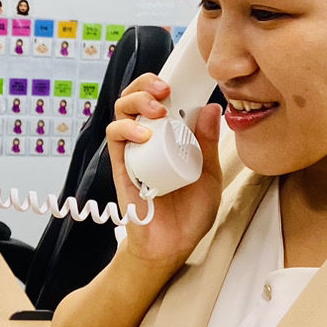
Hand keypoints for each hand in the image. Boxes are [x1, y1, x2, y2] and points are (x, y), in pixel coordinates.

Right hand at [107, 73, 223, 267]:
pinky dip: (126, 130)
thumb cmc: (188, 214)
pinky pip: (115, 139)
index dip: (166, 83)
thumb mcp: (210, 176)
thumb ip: (208, 145)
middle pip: (137, 99)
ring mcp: (133, 153)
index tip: (184, 79)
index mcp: (170, 138)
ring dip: (136, 101)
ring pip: (122, 112)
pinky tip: (143, 135)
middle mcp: (148, 141)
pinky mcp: (122, 167)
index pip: (161, 100)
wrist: (171, 246)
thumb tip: (212, 109)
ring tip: (156, 107)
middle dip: (147, 84)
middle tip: (166, 89)